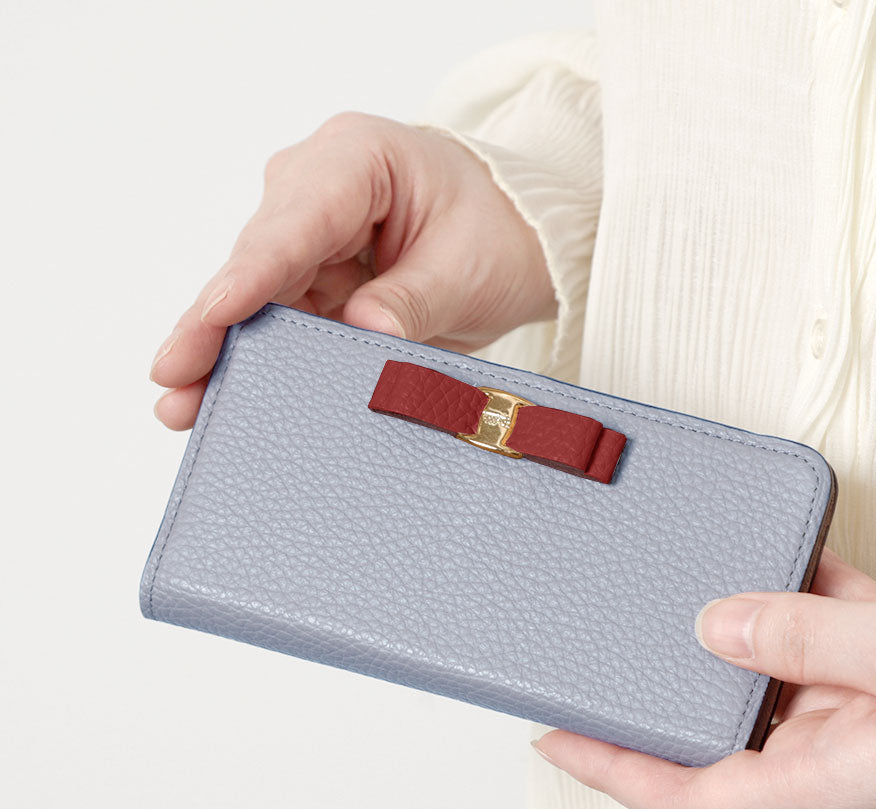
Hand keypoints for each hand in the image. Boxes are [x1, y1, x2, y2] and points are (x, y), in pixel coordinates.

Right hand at [150, 112, 556, 428]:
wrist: (526, 238)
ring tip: (187, 407)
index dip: (250, 277)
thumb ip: (411, 301)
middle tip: (173, 382)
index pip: (293, 223)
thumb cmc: (505, 231)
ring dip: (230, 354)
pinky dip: (265, 360)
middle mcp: (319, 188)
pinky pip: (285, 320)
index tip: (211, 319)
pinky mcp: (318, 276)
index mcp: (359, 158)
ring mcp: (312, 234)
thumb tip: (363, 338)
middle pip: (259, 264)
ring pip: (260, 300)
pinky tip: (229, 398)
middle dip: (216, 327)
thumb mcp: (468, 270)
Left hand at [531, 548, 875, 808]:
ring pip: (767, 678)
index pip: (687, 796)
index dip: (612, 771)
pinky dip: (799, 601)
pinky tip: (777, 557)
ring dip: (727, 636)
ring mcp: (859, 717)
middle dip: (658, 694)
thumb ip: (802, 635)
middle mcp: (830, 758)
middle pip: (715, 734)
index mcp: (826, 782)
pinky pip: (822, 639)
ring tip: (673, 591)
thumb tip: (713, 623)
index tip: (553, 735)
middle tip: (598, 648)